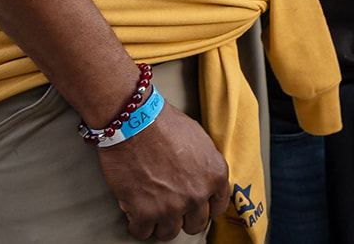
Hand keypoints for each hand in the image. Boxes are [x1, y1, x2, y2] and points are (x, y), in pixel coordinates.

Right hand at [97, 102, 229, 241]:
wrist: (135, 121)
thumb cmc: (164, 124)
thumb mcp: (201, 141)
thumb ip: (205, 167)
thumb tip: (202, 180)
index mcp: (215, 175)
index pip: (218, 207)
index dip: (204, 207)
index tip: (195, 206)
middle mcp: (198, 194)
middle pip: (195, 224)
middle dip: (183, 217)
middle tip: (171, 206)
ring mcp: (172, 206)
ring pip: (169, 233)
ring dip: (160, 223)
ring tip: (152, 208)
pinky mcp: (145, 213)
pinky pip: (142, 233)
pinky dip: (137, 224)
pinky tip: (135, 212)